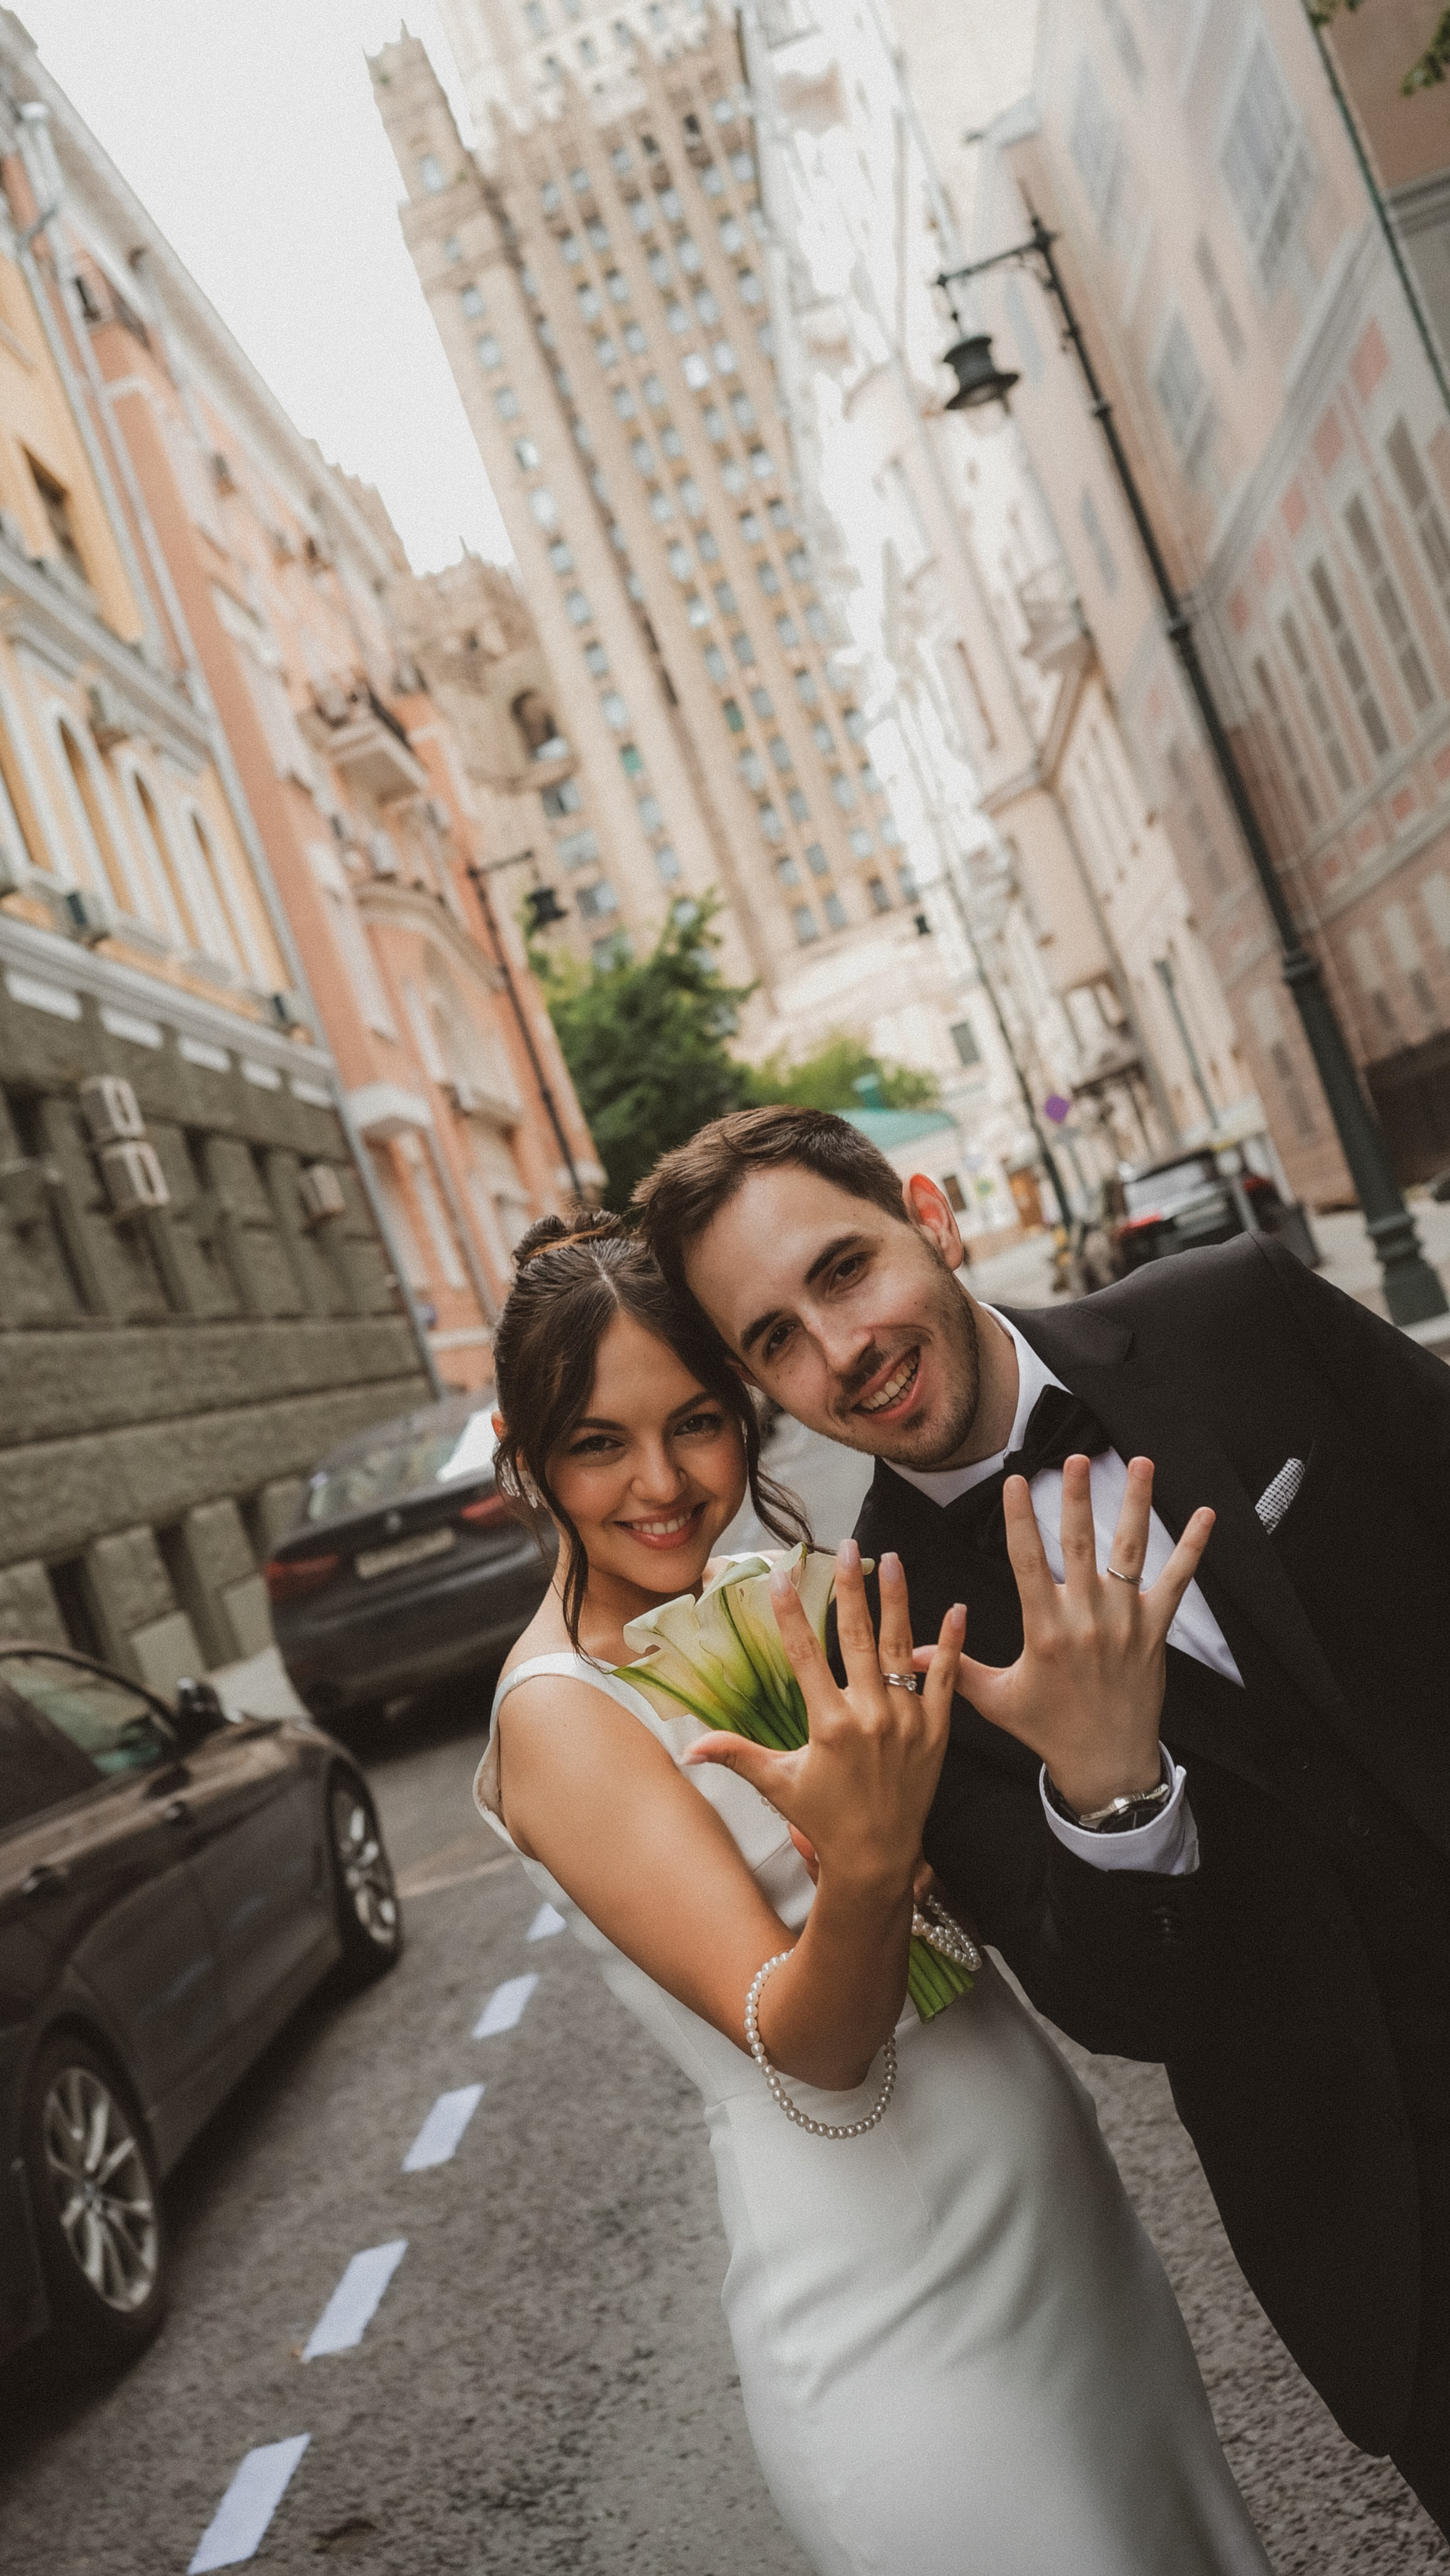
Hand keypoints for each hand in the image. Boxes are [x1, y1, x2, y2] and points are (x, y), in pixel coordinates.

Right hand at [684, 1541, 963, 1896]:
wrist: (879, 1858)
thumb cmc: (824, 1821)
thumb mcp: (777, 1784)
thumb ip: (736, 1756)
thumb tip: (687, 1749)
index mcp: (829, 1725)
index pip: (805, 1655)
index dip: (791, 1613)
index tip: (783, 1576)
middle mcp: (869, 1716)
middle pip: (857, 1638)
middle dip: (851, 1588)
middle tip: (848, 1547)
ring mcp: (907, 1721)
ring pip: (902, 1648)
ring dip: (896, 1601)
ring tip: (893, 1560)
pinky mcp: (936, 1731)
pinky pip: (945, 1680)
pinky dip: (951, 1644)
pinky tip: (956, 1609)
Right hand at [911, 1455, 1213, 1816]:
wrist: (1106, 1763)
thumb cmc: (1048, 1729)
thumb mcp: (997, 1699)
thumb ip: (956, 1666)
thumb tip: (910, 1651)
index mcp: (1044, 1630)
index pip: (1027, 1561)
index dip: (1020, 1519)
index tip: (1016, 1482)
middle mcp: (1087, 1619)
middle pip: (1079, 1545)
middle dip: (1077, 1498)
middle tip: (1075, 1458)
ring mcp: (1126, 1622)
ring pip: (1130, 1552)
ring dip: (1136, 1504)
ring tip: (1140, 1463)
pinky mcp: (1156, 1631)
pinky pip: (1177, 1583)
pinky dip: (1193, 1548)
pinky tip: (1207, 1515)